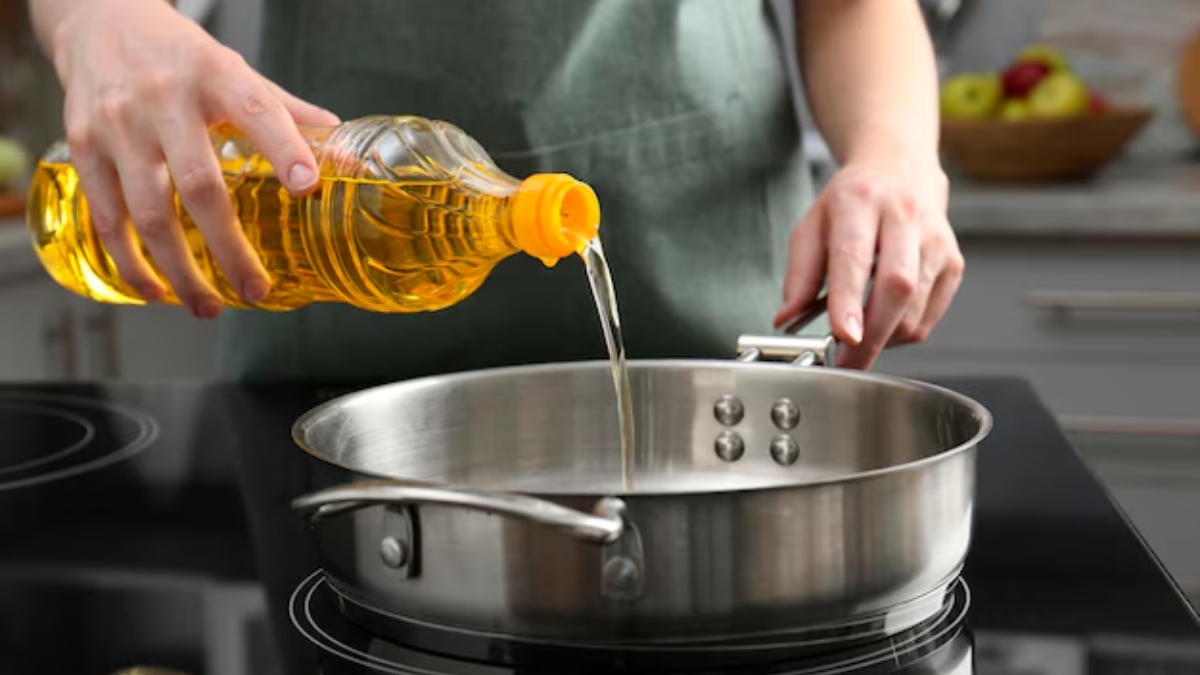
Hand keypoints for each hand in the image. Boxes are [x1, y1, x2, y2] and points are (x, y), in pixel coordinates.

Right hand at [49, 0, 339, 317]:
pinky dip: (129, 261)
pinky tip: (154, 290)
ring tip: (206, 306)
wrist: (98, 20)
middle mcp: (164, 100)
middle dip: (228, 247)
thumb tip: (345, 158)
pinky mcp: (82, 146)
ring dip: (178, 270)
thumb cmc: (180, 55)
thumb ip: (288, 114)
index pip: (257, 110)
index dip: (284, 149)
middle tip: (255, 290)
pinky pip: (106, 216)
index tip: (307, 186)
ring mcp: (118, 125)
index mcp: (215, 76)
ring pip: (148, 213)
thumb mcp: (236, 70)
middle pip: (200, 184)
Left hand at [774, 159, 963, 368]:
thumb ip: (798, 275)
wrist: (900, 170)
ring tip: (860, 335)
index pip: (855, 258)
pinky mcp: (954, 262)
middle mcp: (904, 216)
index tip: (843, 335)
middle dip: (871, 335)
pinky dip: (904, 332)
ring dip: (884, 338)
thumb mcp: (812, 225)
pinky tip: (885, 321)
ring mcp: (936, 240)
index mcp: (860, 202)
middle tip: (846, 363)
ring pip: (915, 308)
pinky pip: (930, 317)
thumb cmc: (853, 201)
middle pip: (897, 287)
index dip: (849, 301)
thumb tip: (787, 317)